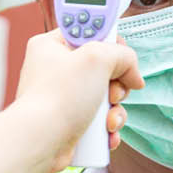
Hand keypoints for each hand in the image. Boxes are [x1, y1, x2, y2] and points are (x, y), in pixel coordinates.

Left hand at [10, 30, 143, 172]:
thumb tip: (131, 71)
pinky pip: (101, 118)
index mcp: (53, 45)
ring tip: (107, 120)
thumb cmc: (57, 98)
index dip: (109, 40)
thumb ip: (121, 53)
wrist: (41, 142)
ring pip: (107, 96)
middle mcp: (57, 70)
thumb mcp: (97, 58)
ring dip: (115, 110)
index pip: (90, 30)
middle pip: (105, 66)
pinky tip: (105, 134)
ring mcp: (65, 97)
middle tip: (112, 92)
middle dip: (117, 83)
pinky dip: (108, 127)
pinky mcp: (71, 120)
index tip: (119, 51)